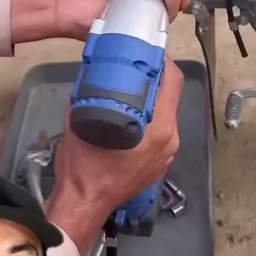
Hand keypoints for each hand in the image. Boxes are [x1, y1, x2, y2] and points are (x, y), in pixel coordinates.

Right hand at [44, 57, 183, 253]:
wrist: (84, 204)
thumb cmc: (83, 166)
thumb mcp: (82, 121)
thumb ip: (92, 94)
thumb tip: (96, 73)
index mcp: (158, 127)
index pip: (172, 82)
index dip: (163, 62)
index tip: (149, 52)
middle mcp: (170, 139)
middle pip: (170, 98)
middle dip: (154, 81)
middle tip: (134, 69)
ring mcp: (167, 154)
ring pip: (165, 116)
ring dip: (151, 102)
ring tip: (130, 93)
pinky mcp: (160, 165)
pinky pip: (160, 135)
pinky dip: (149, 122)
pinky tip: (131, 119)